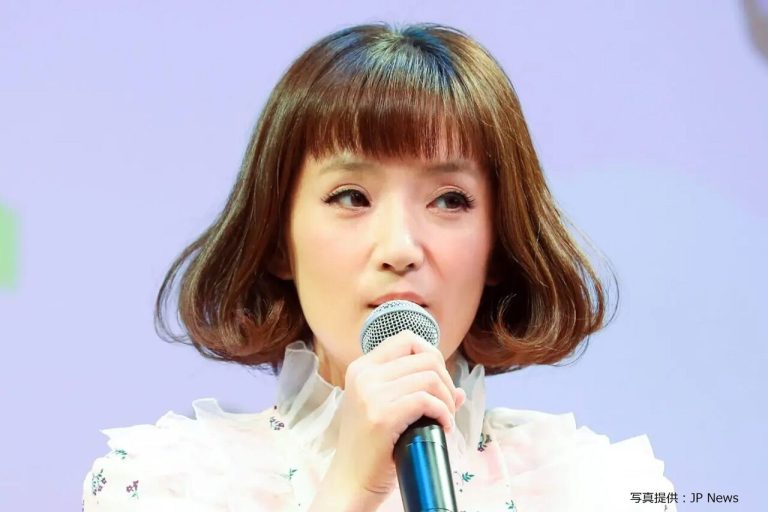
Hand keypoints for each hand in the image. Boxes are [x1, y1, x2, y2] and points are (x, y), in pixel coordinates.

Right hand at [310, 330, 466, 510]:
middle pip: (426, 357)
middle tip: (446, 406)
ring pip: (430, 378)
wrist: (350, 481)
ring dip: (447, 400)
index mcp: (362, 367)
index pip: (407, 339)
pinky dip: (443, 413)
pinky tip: (442, 427)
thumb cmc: (370, 448)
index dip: (432, 356)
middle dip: (446, 381)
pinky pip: (427, 400)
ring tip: (444, 418)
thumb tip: (459, 392)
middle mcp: (364, 375)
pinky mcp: (382, 416)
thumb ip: (416, 392)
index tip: (438, 382)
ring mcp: (371, 394)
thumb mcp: (385, 410)